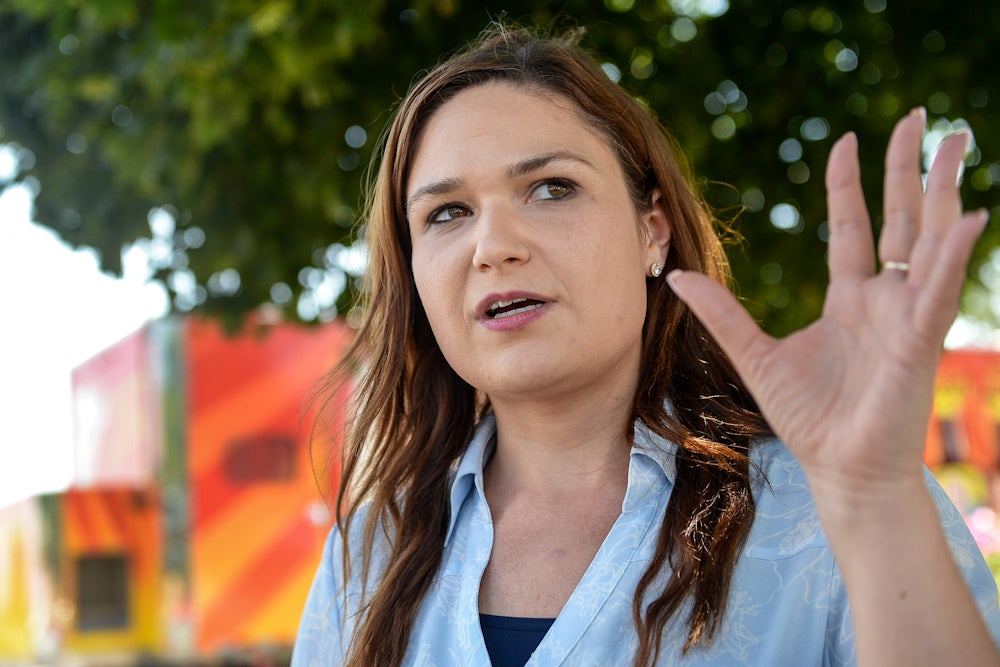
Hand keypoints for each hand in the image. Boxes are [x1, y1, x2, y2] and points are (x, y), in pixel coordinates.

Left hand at [667, 108, 987, 504]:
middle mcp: (883, 300)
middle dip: (907, 170)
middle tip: (917, 119)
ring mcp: (906, 316)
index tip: (846, 142)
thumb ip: (721, 313)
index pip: (852, 229)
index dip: (849, 186)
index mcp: (849, 299)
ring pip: (929, 240)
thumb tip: (677, 275)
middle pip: (900, 220)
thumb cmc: (808, 418)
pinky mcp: (920, 340)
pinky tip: (966, 214)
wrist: (840, 469)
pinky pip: (938, 288)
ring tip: (954, 140)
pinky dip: (952, 252)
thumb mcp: (754, 354)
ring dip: (941, 190)